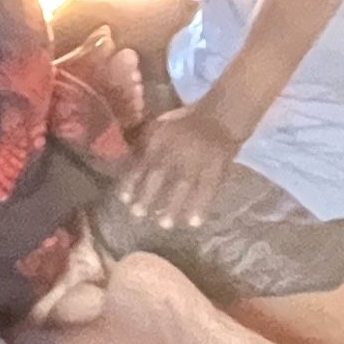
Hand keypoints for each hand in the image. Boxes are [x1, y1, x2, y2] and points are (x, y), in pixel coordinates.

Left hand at [117, 103, 240, 230]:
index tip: (124, 200)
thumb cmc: (184, 124)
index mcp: (160, 140)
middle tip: (138, 214)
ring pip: (183, 186)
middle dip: (147, 196)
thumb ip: (144, 144)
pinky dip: (201, 207)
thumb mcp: (159, 126)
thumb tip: (128, 162)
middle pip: (159, 176)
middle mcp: (176, 151)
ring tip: (164, 224)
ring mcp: (197, 161)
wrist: (219, 118)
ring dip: (173, 207)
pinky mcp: (215, 169)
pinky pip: (208, 190)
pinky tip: (194, 222)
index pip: (142, 162)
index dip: (131, 182)